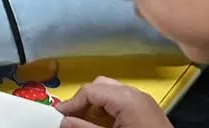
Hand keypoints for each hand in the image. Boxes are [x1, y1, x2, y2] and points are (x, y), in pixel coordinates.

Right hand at [57, 77, 172, 127]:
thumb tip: (64, 122)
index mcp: (126, 99)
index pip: (90, 90)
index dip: (72, 102)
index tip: (60, 115)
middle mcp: (136, 94)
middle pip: (101, 85)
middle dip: (84, 100)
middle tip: (71, 117)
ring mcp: (144, 100)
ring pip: (111, 91)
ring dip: (96, 103)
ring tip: (85, 121)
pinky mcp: (148, 109)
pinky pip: (123, 99)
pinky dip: (109, 107)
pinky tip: (105, 122)